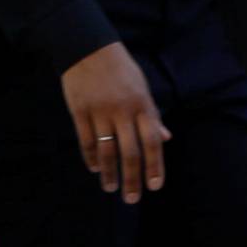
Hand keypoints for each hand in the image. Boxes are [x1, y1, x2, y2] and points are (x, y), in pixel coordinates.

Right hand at [61, 42, 169, 202]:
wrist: (87, 47)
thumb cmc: (120, 69)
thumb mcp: (142, 88)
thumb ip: (152, 115)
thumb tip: (166, 138)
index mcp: (142, 105)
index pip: (152, 142)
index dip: (155, 166)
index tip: (155, 186)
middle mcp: (123, 111)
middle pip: (130, 152)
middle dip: (133, 179)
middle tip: (132, 199)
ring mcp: (100, 112)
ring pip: (107, 151)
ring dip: (110, 173)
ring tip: (111, 188)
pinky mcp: (80, 111)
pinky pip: (86, 140)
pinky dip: (91, 157)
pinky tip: (95, 169)